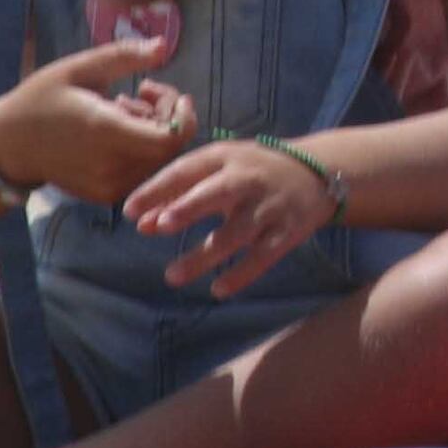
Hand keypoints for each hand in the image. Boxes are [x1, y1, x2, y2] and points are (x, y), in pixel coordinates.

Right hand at [0, 35, 196, 208]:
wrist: (8, 146)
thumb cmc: (41, 99)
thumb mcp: (79, 68)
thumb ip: (124, 56)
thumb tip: (164, 45)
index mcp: (105, 131)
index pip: (169, 138)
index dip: (181, 115)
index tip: (168, 92)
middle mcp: (111, 166)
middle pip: (169, 147)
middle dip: (167, 116)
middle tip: (141, 92)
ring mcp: (109, 187)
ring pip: (159, 160)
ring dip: (155, 131)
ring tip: (122, 109)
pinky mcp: (106, 196)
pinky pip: (142, 172)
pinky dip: (141, 149)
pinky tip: (116, 131)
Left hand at [124, 137, 343, 296]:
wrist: (318, 174)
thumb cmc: (254, 171)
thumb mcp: (220, 169)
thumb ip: (180, 193)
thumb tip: (140, 223)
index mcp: (226, 157)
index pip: (187, 170)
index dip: (158, 189)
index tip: (129, 211)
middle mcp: (248, 180)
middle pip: (217, 193)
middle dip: (189, 208)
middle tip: (160, 225)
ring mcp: (269, 208)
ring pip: (235, 234)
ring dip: (204, 256)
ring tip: (172, 276)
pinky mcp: (287, 233)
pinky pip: (262, 257)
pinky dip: (241, 275)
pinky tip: (217, 290)